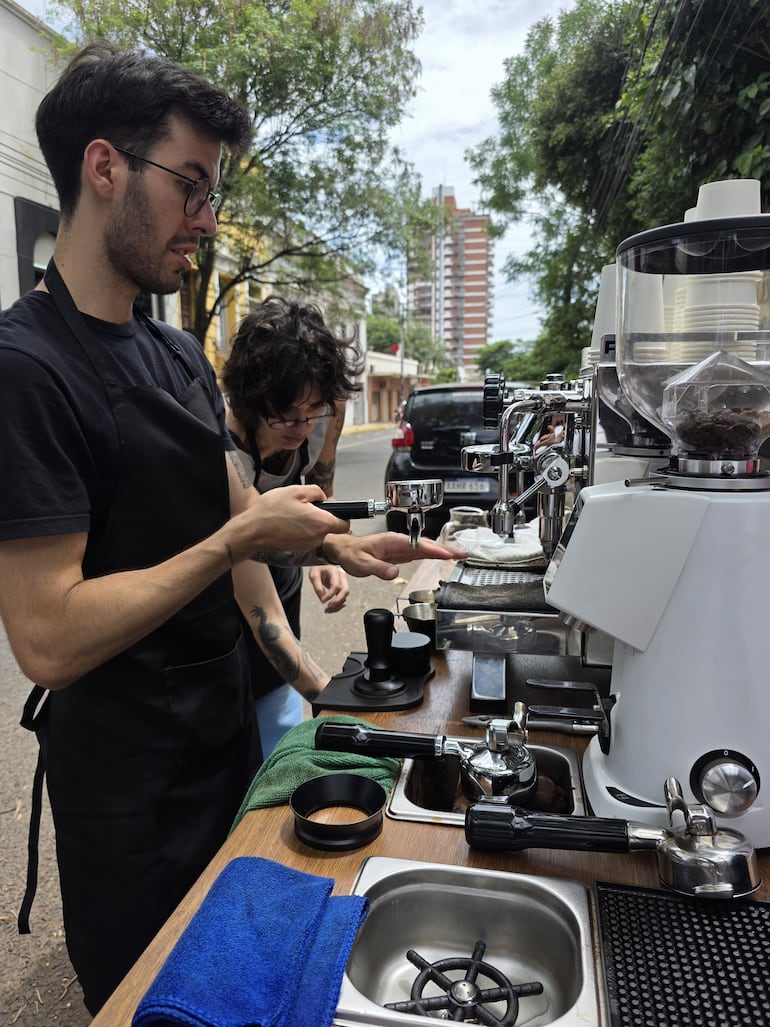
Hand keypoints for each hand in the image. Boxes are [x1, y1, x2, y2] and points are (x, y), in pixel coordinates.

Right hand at [228, 484, 349, 560]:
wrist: (252, 531)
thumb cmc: (271, 511)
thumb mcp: (295, 491)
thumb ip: (316, 492)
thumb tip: (323, 498)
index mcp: (321, 523)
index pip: (344, 524)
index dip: (342, 515)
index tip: (332, 509)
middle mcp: (317, 537)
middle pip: (331, 528)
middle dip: (324, 518)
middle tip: (307, 507)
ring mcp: (308, 545)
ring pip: (318, 533)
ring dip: (312, 524)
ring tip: (294, 514)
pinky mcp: (298, 548)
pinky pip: (308, 538)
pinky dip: (302, 531)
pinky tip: (289, 523)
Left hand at [308, 564, 348, 612]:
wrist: (321, 565)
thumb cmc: (317, 569)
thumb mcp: (314, 575)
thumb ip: (317, 586)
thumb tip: (322, 598)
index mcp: (334, 571)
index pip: (336, 585)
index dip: (330, 595)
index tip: (322, 601)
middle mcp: (341, 576)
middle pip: (345, 590)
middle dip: (337, 601)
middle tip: (329, 607)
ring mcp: (343, 581)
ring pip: (345, 595)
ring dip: (338, 604)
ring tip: (328, 610)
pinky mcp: (342, 587)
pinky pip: (343, 597)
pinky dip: (338, 604)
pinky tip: (331, 608)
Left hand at [322, 532, 465, 580]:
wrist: (343, 549)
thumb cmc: (351, 554)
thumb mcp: (362, 564)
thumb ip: (378, 568)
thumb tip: (394, 573)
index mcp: (392, 541)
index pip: (417, 545)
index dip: (434, 549)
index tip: (447, 554)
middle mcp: (399, 541)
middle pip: (427, 544)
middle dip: (446, 548)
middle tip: (463, 553)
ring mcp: (401, 547)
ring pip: (426, 548)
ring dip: (443, 550)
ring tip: (460, 554)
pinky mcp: (401, 553)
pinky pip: (420, 552)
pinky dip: (434, 554)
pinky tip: (443, 557)